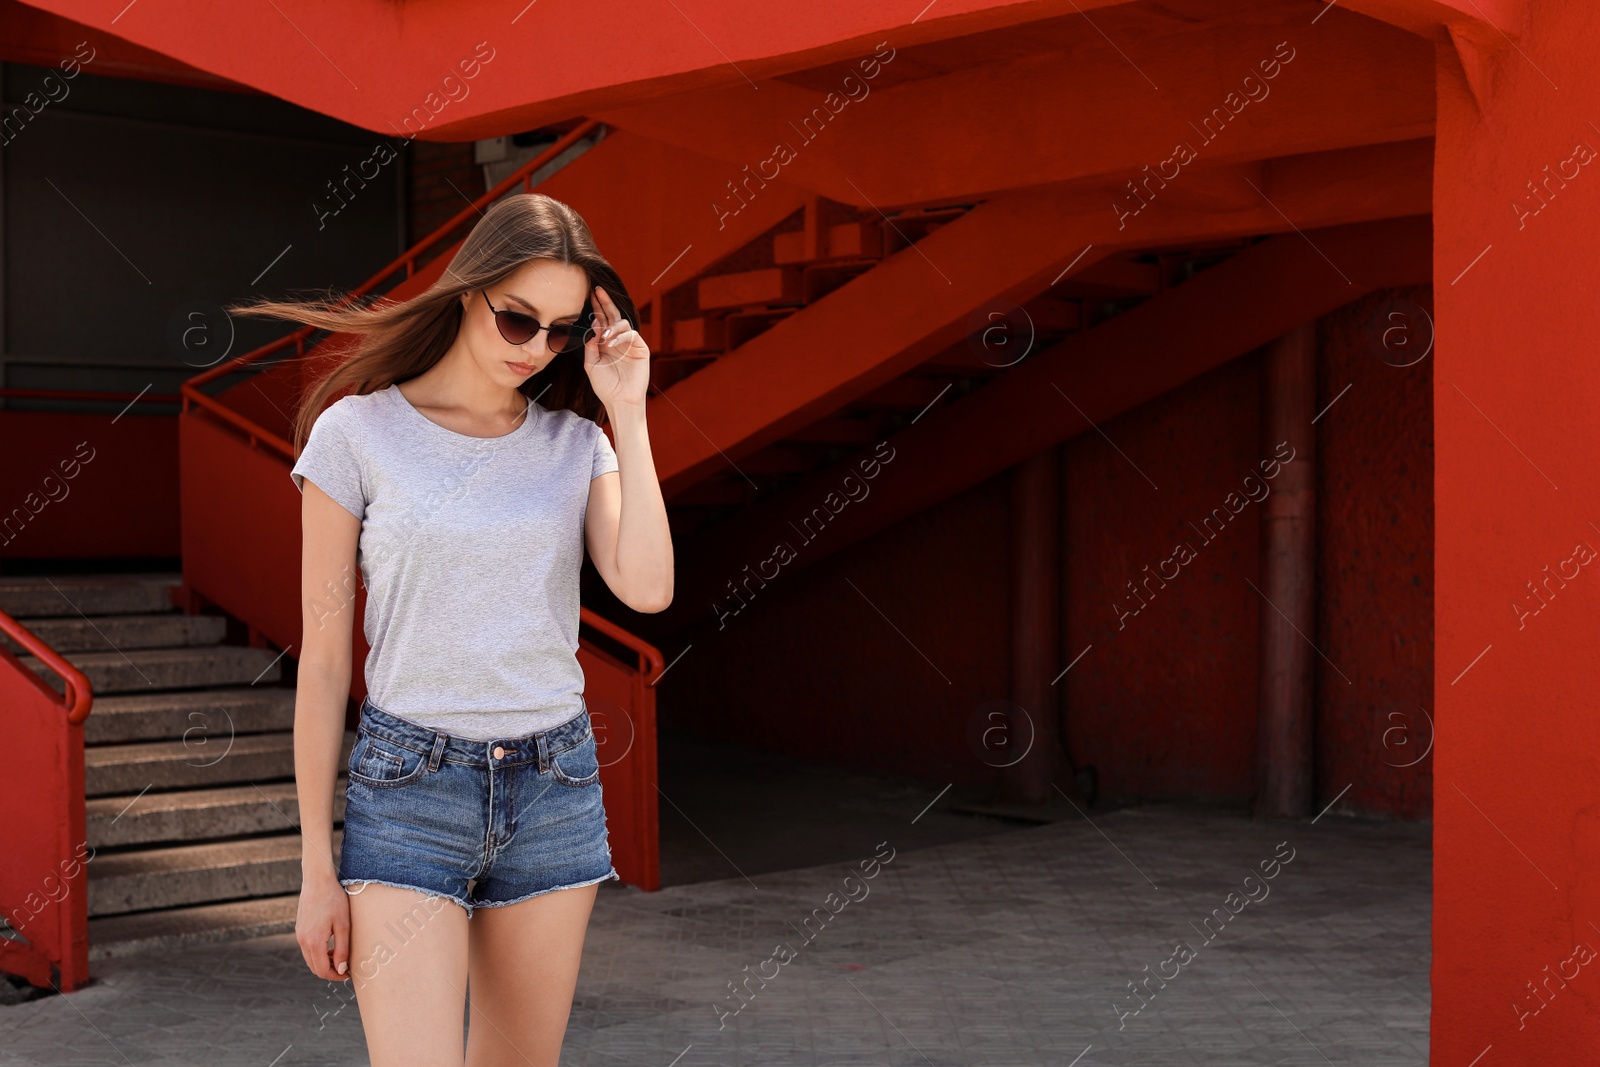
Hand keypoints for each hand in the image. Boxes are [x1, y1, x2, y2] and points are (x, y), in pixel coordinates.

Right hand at [296, 869, 350, 981]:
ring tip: (340, 956)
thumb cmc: (334, 900)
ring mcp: (299, 935)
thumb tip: (341, 969)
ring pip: (310, 958)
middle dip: (330, 971)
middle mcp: (303, 941)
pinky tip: (331, 945)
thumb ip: (342, 949)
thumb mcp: (343, 925)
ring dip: (324, 961)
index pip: (322, 970)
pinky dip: (318, 952)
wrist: (317, 881)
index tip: (348, 974)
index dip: (336, 976)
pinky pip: (307, 948)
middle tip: (346, 967)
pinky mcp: (300, 929)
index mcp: (314, 942)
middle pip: (314, 967)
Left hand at [582, 284, 649, 410]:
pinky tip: (611, 342)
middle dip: (605, 302)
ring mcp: (630, 344)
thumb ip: (591, 345)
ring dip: (612, 325)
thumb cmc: (605, 386)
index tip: (589, 295)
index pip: (602, 320)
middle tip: (598, 290)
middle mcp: (618, 341)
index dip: (597, 308)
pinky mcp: (641, 349)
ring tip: (604, 336)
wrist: (619, 401)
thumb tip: (594, 327)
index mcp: (606, 343)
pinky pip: (631, 334)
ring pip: (623, 323)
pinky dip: (621, 336)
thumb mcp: (591, 364)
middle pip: (613, 316)